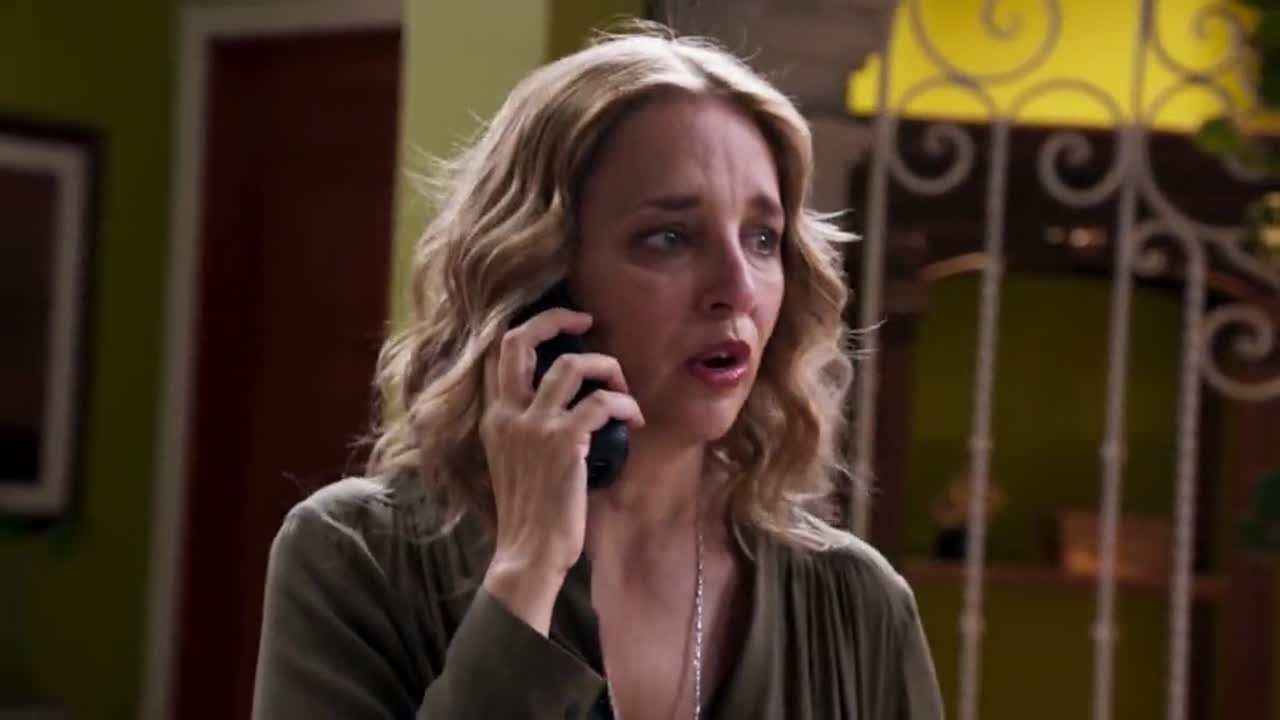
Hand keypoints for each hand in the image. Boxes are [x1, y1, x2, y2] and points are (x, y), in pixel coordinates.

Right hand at [478, 307, 643, 632]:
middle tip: (586, 320)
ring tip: (623, 389)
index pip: (498, 354)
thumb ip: (526, 431)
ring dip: (607, 367)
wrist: (528, 554)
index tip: (565, 328)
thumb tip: (568, 407)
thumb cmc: (530, 515)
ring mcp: (534, 426)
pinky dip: (626, 404)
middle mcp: (507, 414)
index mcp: (494, 418)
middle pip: (519, 340)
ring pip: (572, 364)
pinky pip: (603, 402)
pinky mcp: (565, 442)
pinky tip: (636, 421)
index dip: (532, 329)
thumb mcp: (514, 463)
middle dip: (555, 319)